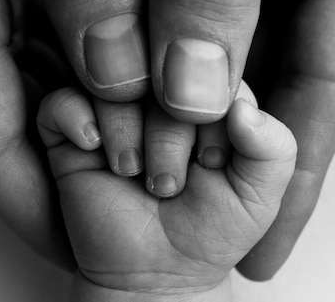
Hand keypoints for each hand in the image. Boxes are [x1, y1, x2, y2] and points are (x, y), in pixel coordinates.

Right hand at [37, 88, 295, 300]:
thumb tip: (243, 107)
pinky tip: (94, 149)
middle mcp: (155, 92)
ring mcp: (112, 108)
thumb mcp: (258, 195)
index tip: (210, 162)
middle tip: (169, 182)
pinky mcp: (71, 129)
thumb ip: (273, 149)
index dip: (209, 110)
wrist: (154, 271)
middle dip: (167, 134)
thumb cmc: (206, 229)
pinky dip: (75, 118)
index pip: (207, 63)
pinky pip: (61, 99)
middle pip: (155, 67)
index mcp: (201, 95)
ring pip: (109, 79)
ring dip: (124, 130)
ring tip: (133, 172)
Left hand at [117, 0, 334, 279]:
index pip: (327, 81)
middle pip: (266, 74)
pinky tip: (111, 90)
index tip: (260, 245)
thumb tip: (191, 89)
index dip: (293, 171)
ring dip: (169, 102)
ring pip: (208, 45)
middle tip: (179, 209)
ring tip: (141, 165)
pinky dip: (136, 50)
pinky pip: (162, 4)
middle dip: (216, 141)